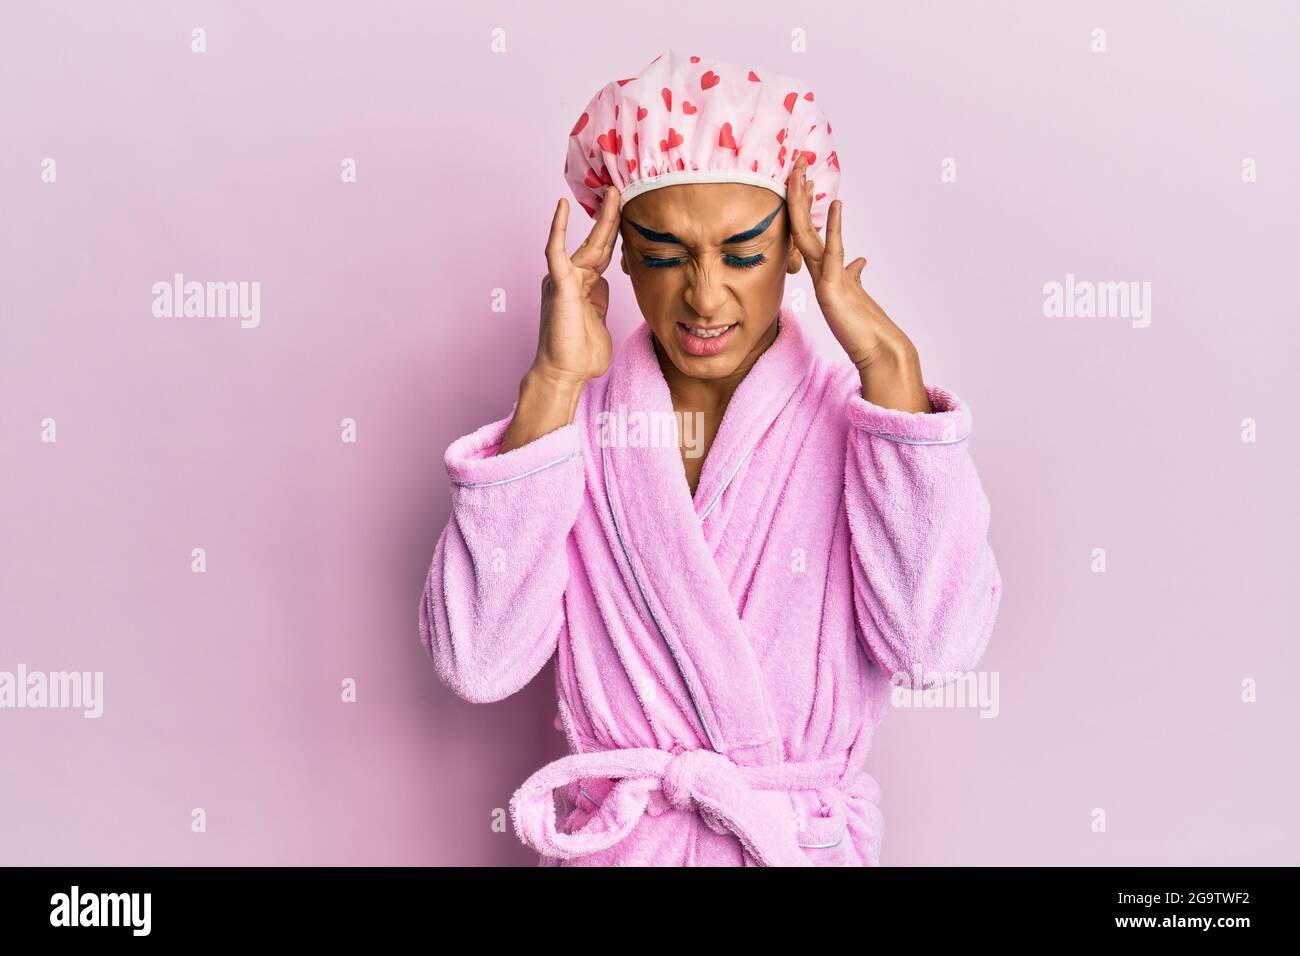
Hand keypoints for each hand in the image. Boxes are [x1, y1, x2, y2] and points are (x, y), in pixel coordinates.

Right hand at [497, 186, 621, 453]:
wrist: (566, 373)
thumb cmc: (580, 354)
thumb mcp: (599, 320)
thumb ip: (601, 300)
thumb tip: (605, 285)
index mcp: (585, 286)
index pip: (603, 252)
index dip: (614, 231)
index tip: (628, 210)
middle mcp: (573, 278)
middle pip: (597, 242)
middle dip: (610, 217)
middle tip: (621, 190)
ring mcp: (565, 280)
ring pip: (585, 243)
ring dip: (599, 218)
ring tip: (611, 194)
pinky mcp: (559, 285)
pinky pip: (556, 252)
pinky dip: (558, 229)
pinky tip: (561, 207)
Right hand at [788, 156, 931, 412]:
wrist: (874, 349)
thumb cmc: (863, 323)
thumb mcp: (857, 290)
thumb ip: (853, 273)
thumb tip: (860, 260)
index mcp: (823, 269)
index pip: (808, 230)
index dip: (803, 204)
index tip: (801, 177)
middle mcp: (819, 271)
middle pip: (802, 226)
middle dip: (798, 195)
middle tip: (795, 164)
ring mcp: (823, 279)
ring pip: (808, 236)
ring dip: (805, 205)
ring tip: (802, 177)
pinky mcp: (832, 289)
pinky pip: (833, 253)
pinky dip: (834, 229)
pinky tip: (837, 207)